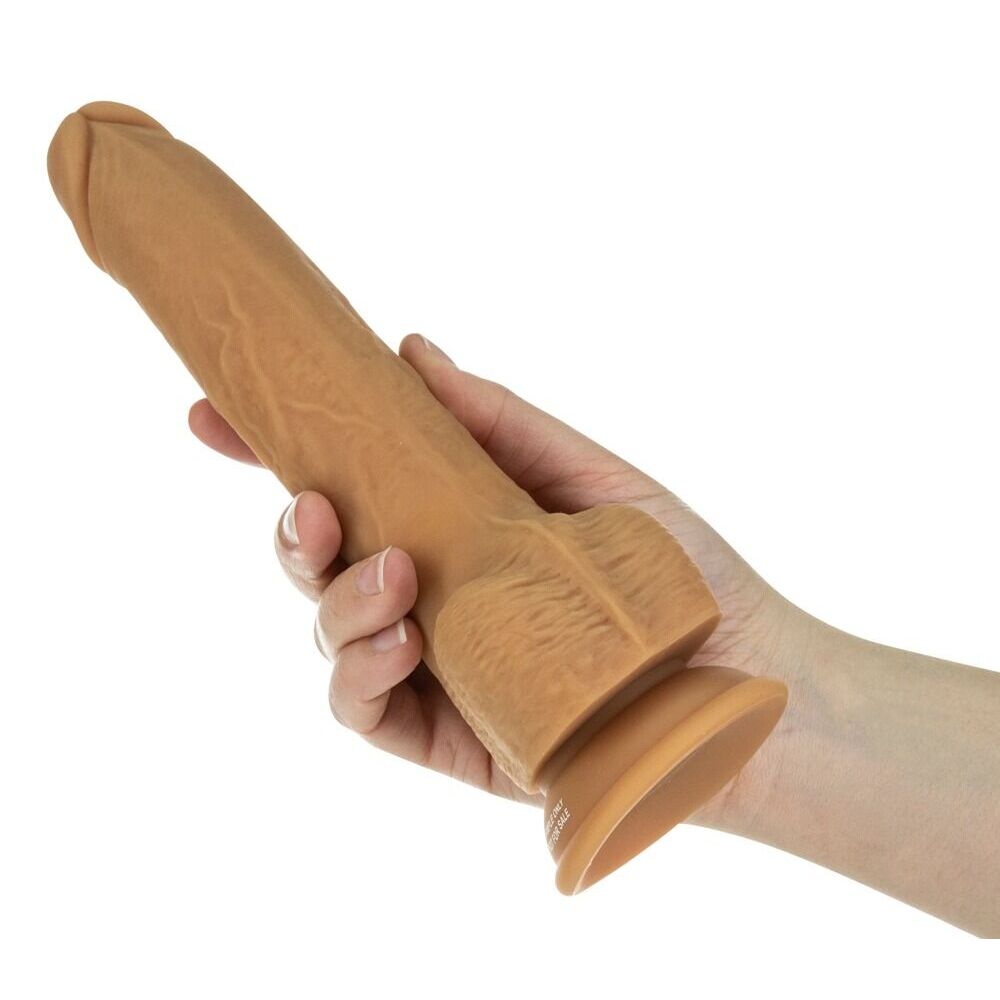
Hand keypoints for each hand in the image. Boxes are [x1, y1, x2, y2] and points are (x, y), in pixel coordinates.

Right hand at [188, 334, 810, 822]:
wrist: (744, 682)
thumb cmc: (677, 576)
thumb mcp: (591, 478)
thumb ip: (499, 423)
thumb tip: (411, 350)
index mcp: (456, 529)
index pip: (351, 488)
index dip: (276, 454)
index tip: (213, 417)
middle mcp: (432, 592)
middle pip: (323, 560)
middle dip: (293, 529)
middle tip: (312, 504)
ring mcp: (430, 664)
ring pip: (329, 629)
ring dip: (332, 594)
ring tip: (390, 572)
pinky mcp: (441, 733)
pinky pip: (361, 705)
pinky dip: (360, 667)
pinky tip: (402, 638)